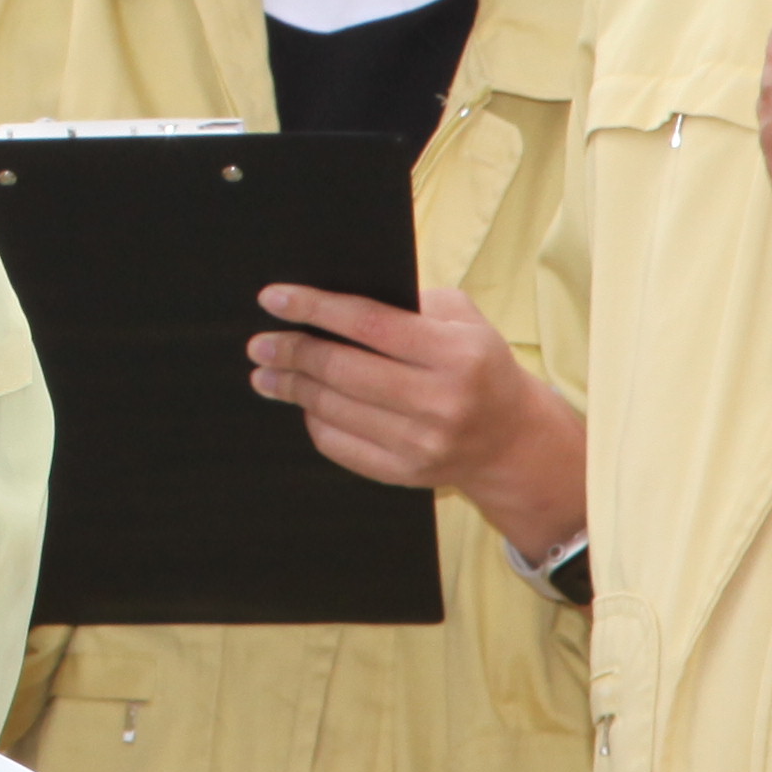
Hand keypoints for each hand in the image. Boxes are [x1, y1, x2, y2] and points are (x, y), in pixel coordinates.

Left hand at [249, 284, 586, 565]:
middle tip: (260, 344)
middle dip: (292, 352)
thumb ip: (408, 302)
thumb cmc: (477, 364)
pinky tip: (304, 404)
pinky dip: (314, 421)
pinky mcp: (407, 474)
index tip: (273, 298)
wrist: (511, 439)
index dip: (314, 308)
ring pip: (335, 409)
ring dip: (293, 387)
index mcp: (455, 353)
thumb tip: (334, 298)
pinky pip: (341, 446)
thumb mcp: (462, 320)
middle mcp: (440, 400)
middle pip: (343, 370)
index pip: (369, 323)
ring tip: (267, 373)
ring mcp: (423, 443)